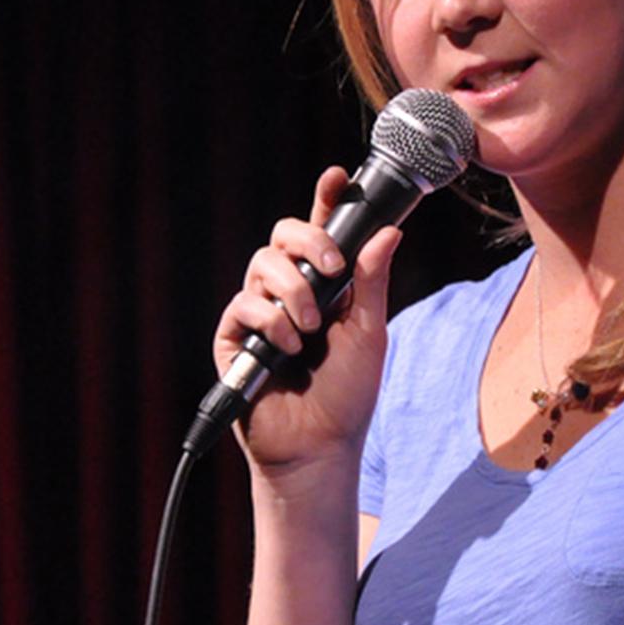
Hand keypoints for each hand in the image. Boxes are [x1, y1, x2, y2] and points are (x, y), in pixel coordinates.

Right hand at [214, 166, 402, 472]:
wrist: (318, 447)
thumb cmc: (347, 395)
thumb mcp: (370, 333)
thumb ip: (372, 282)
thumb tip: (389, 233)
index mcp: (325, 286)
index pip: (322, 233)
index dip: (325, 200)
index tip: (336, 177)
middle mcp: (289, 291)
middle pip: (283, 235)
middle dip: (307, 242)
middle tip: (330, 270)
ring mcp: (259, 311)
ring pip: (262, 264)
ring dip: (293, 293)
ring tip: (311, 330)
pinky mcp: (234, 336)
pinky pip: (243, 304)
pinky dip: (270, 322)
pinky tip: (287, 349)